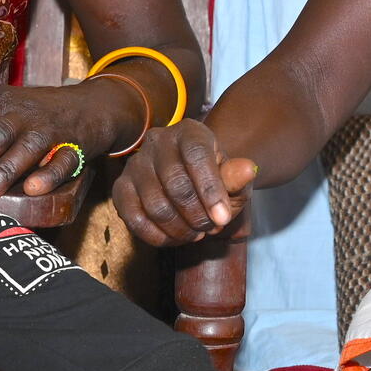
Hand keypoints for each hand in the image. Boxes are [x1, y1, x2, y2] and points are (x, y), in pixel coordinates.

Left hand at [0, 80, 127, 201]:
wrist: (93, 105)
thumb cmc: (36, 117)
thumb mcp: (5, 114)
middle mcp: (21, 111)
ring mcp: (50, 126)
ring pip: (23, 147)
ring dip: (2, 172)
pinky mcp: (76, 142)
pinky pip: (62, 159)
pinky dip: (47, 174)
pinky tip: (33, 189)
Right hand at [111, 119, 257, 246]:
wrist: (191, 181)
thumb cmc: (215, 178)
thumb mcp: (233, 179)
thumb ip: (237, 177)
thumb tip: (249, 169)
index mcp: (190, 132)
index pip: (197, 156)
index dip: (210, 190)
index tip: (223, 219)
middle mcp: (158, 141)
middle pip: (175, 184)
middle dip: (197, 216)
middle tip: (211, 228)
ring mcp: (136, 163)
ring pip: (155, 204)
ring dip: (179, 229)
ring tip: (196, 234)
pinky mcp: (121, 187)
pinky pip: (133, 217)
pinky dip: (156, 235)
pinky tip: (174, 238)